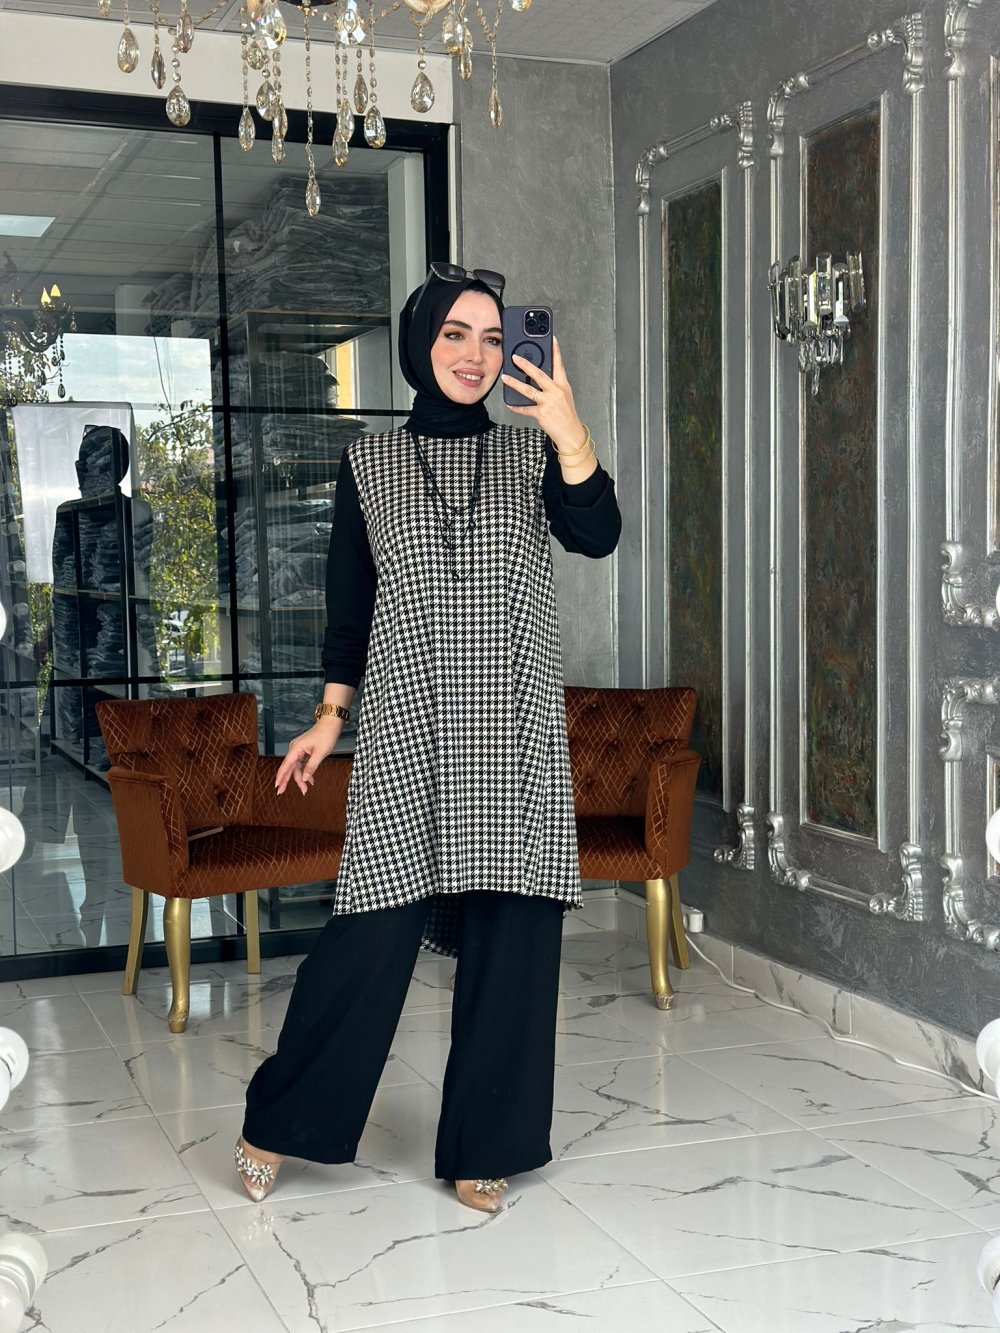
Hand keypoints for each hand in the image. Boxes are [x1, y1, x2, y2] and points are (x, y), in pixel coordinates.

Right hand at [273, 723, 338, 795]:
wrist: (330, 724)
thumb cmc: (326, 735)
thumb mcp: (320, 753)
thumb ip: (311, 766)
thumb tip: (305, 778)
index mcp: (296, 748)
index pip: (286, 765)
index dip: (281, 776)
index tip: (277, 785)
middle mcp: (295, 749)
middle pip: (289, 768)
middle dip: (286, 780)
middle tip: (281, 792)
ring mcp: (299, 750)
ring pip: (297, 768)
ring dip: (300, 778)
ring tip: (304, 789)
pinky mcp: (304, 751)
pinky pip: (302, 764)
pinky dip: (305, 772)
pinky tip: (310, 780)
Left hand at [501, 336, 585, 454]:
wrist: (571, 434)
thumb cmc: (566, 415)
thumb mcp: (564, 396)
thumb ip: (553, 386)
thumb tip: (537, 378)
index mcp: (563, 385)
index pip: (559, 365)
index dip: (555, 351)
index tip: (551, 339)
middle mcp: (556, 392)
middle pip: (539, 374)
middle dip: (525, 365)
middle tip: (515, 357)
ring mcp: (549, 402)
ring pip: (528, 390)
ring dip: (515, 383)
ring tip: (505, 378)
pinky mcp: (542, 413)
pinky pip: (525, 409)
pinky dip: (517, 407)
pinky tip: (510, 404)